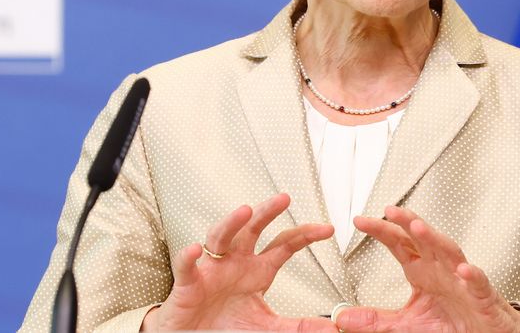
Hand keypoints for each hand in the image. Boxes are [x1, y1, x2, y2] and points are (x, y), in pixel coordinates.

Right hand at [142, 193, 336, 330]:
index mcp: (257, 270)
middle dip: (267, 212)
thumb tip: (333, 326)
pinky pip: (186, 266)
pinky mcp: (188, 283)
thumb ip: (298, 326)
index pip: (284, 245)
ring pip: (221, 238)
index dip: (305, 235)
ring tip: (244, 212)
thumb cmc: (226, 325)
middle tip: (284, 199)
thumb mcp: (268, 327)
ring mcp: (212, 269)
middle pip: (253, 229)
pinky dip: (188, 257)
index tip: (327, 228)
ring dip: (231, 223)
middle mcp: (236, 262)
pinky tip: (196, 249)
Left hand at [335, 206, 519, 332]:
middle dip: (408, 223)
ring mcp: (463, 281)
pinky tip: (463, 269)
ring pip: (450, 252)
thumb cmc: (451, 324)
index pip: (399, 244)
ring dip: (435, 240)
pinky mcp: (482, 297)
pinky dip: (472, 275)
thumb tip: (342, 318)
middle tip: (390, 210)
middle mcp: (441, 269)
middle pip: (424, 239)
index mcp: (422, 271)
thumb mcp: (406, 325)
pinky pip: (478, 283)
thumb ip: (375, 320)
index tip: (359, 221)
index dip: (382, 231)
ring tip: (420, 229)